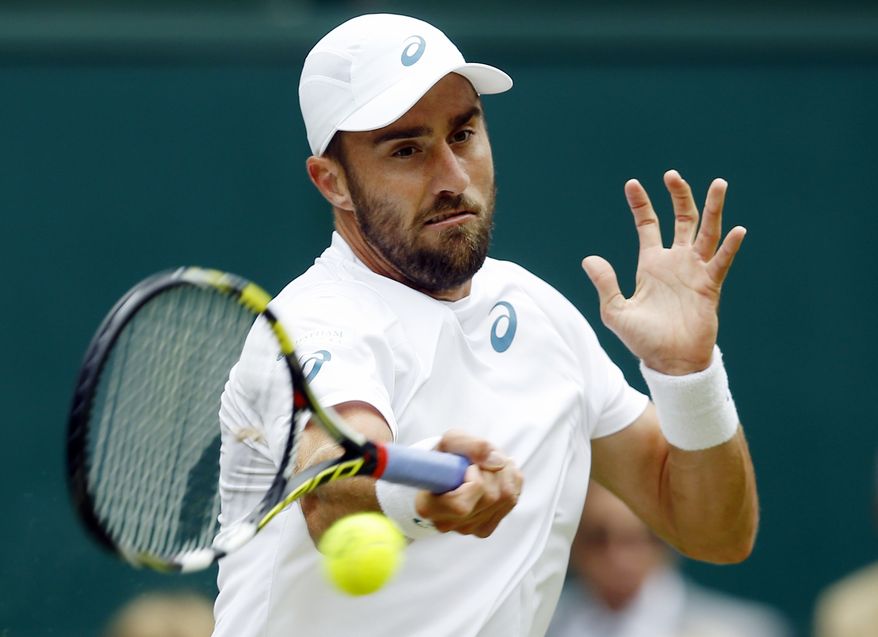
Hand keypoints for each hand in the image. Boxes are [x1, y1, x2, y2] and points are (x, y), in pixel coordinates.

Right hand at [414, 430, 522, 537]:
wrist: (447, 470)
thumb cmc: (444, 457)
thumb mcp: (450, 441)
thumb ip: (471, 446)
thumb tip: (498, 462)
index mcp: (428, 506)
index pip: (461, 505)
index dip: (475, 481)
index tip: (471, 466)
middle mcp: (446, 523)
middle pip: (489, 498)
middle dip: (493, 470)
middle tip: (482, 460)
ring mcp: (466, 529)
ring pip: (505, 499)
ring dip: (505, 473)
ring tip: (491, 463)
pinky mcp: (484, 528)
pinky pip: (511, 502)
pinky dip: (511, 482)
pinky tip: (498, 475)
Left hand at [582, 170, 745, 374]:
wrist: (669, 363)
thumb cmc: (643, 340)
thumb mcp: (615, 311)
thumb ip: (605, 283)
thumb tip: (589, 258)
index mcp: (651, 265)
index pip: (648, 226)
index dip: (641, 205)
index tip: (633, 184)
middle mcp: (675, 262)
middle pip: (681, 219)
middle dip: (678, 196)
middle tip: (672, 175)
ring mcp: (695, 272)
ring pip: (707, 232)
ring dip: (713, 209)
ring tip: (719, 184)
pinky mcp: (710, 287)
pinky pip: (721, 262)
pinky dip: (729, 247)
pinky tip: (736, 230)